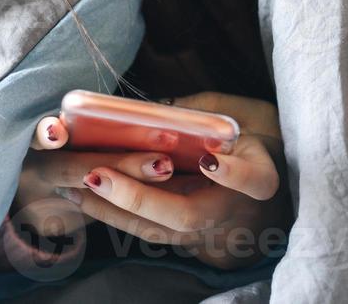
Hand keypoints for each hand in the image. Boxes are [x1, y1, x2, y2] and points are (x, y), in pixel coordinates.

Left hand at [20, 92, 291, 271]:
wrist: (269, 198)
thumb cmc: (261, 143)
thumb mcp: (249, 116)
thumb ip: (208, 113)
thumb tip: (157, 107)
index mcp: (262, 178)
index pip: (253, 181)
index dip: (232, 175)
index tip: (210, 161)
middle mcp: (235, 212)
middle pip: (186, 216)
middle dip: (138, 198)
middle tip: (98, 174)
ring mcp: (211, 233)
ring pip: (159, 232)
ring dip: (114, 210)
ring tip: (78, 184)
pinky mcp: (190, 241)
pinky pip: (150, 233)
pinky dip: (118, 215)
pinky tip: (88, 196)